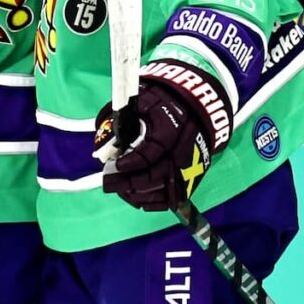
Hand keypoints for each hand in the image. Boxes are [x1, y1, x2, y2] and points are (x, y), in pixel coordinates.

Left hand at [96, 61, 234, 212]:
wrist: (198, 108)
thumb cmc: (166, 104)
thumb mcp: (145, 101)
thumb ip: (125, 118)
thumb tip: (105, 141)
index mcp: (173, 130)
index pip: (151, 153)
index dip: (131, 162)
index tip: (114, 165)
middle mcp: (184, 152)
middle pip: (156, 175)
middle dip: (129, 183)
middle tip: (108, 183)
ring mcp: (190, 167)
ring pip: (163, 190)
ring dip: (138, 194)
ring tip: (120, 190)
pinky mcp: (192, 178)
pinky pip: (173, 198)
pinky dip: (154, 202)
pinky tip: (137, 198)